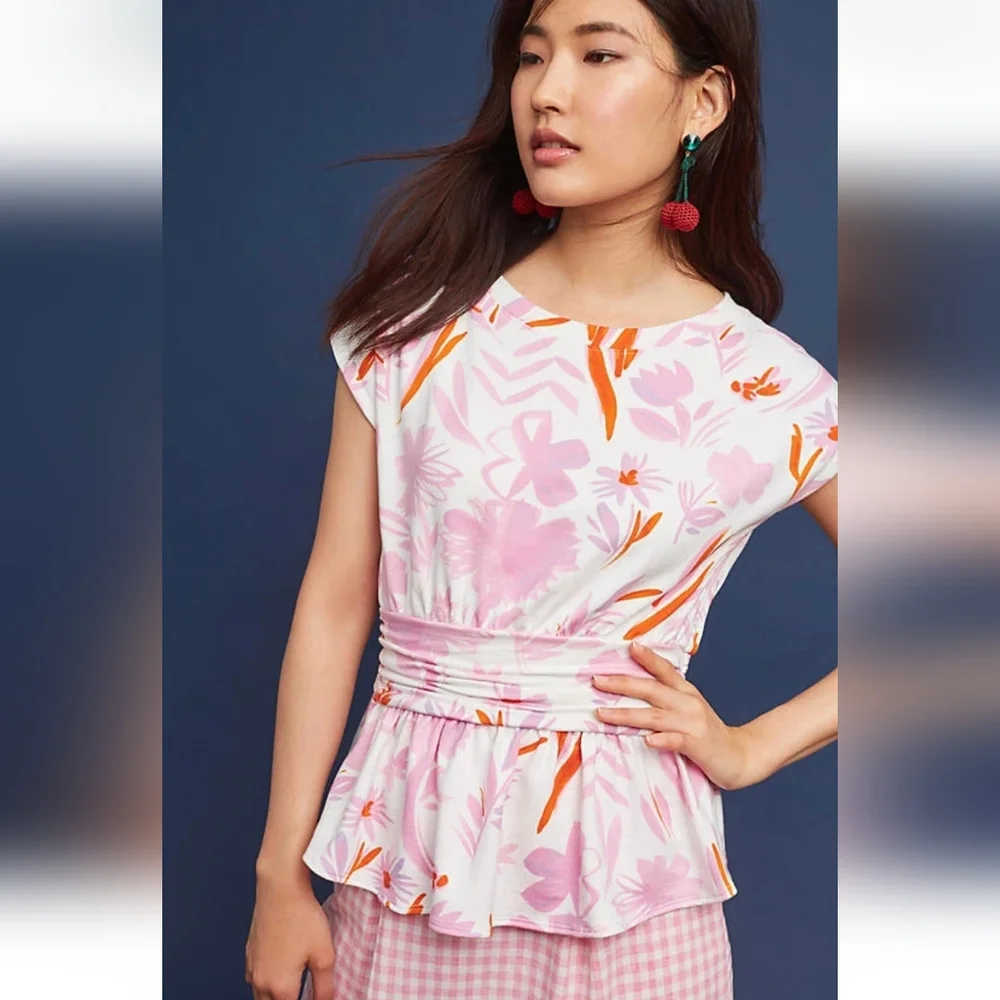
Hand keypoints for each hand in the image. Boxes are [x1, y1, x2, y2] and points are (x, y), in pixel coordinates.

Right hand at [245, 867, 335, 999]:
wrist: (280, 888)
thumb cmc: (303, 917)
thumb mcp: (324, 955)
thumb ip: (324, 987)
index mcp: (280, 988)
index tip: (314, 996)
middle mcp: (261, 982)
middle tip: (304, 992)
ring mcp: (252, 968)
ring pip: (260, 996)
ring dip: (275, 997)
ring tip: (295, 987)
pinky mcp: (249, 953)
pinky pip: (256, 980)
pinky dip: (267, 984)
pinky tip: (282, 970)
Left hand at [592, 640, 758, 790]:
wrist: (742, 757)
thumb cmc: (708, 734)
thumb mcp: (690, 709)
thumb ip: (668, 699)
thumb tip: (636, 689)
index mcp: (686, 692)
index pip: (664, 670)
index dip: (647, 657)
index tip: (628, 646)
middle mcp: (688, 703)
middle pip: (651, 689)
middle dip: (621, 684)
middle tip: (596, 681)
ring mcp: (692, 724)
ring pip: (654, 716)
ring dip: (626, 714)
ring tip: (602, 714)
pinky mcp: (697, 745)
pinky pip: (675, 740)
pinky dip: (661, 739)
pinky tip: (647, 740)